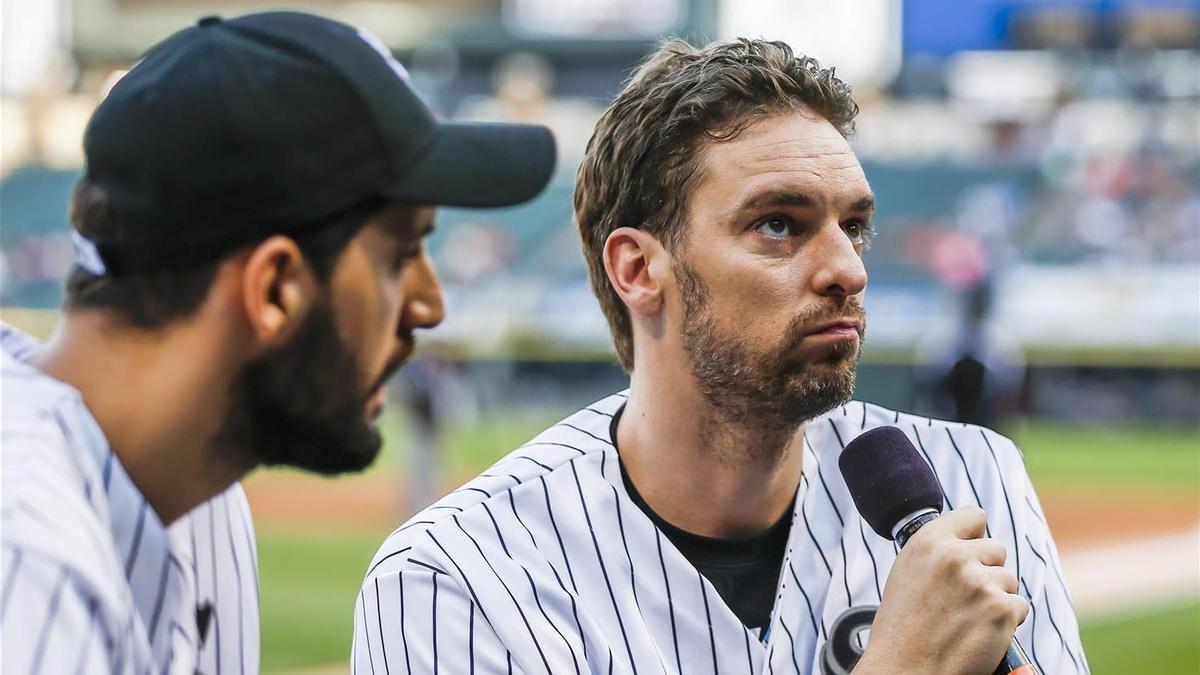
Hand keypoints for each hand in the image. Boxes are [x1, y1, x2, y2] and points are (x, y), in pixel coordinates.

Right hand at [853, 506, 1028, 674]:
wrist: (904, 669)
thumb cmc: (903, 626)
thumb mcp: (908, 571)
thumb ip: (937, 550)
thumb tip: (969, 538)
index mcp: (928, 541)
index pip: (973, 516)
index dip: (974, 535)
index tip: (970, 549)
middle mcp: (954, 556)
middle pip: (997, 549)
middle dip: (987, 571)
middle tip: (965, 597)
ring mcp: (979, 583)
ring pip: (1009, 579)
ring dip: (996, 598)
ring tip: (968, 618)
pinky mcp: (1000, 610)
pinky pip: (1020, 606)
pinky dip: (1007, 621)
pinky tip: (980, 632)